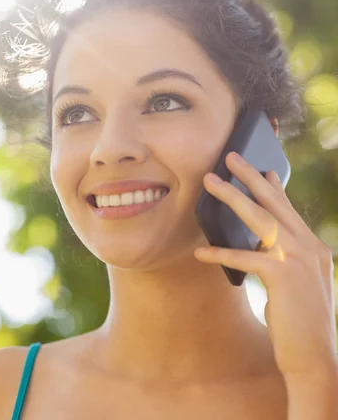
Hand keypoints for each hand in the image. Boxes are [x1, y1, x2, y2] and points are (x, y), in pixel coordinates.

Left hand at [193, 151, 336, 378]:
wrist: (317, 360)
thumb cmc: (301, 324)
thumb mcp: (298, 285)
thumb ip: (285, 262)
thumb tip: (263, 246)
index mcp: (314, 248)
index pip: (289, 210)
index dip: (274, 188)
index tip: (263, 168)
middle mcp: (309, 248)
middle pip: (275, 203)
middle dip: (250, 177)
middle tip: (231, 156)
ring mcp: (298, 260)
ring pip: (260, 219)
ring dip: (232, 197)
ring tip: (210, 182)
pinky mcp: (283, 276)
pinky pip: (245, 258)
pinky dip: (221, 254)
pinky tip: (201, 251)